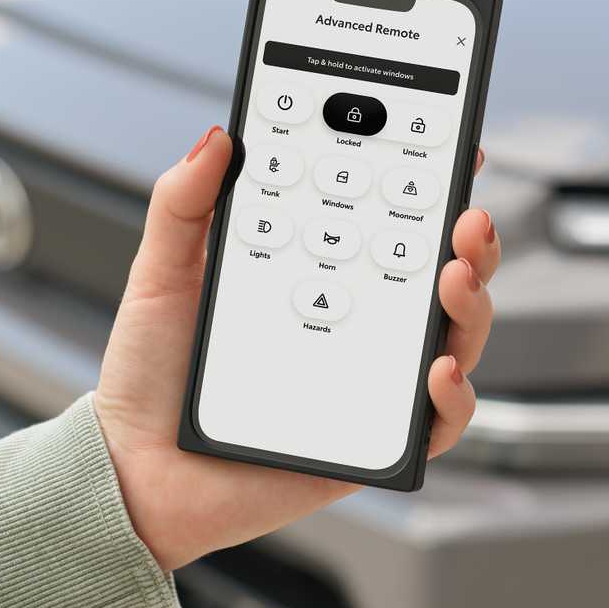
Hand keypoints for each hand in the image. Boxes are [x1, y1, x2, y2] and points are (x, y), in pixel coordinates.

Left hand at [93, 126, 499, 569]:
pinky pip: (437, 424)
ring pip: (455, 339)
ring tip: (453, 279)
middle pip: (442, 276)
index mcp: (317, 276)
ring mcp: (370, 381)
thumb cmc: (152, 379)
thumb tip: (219, 137)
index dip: (431, 188)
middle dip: (471, 240)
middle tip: (466, 218)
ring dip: (472, 305)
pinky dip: (453, 396)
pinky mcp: (372, 442)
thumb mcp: (162, 275)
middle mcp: (355, 324)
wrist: (136, 470)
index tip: (455, 149)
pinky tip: (435, 370)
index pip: (391, 224)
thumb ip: (184, 204)